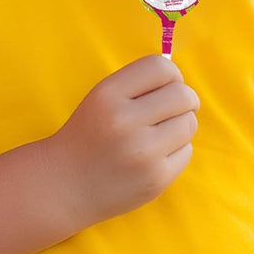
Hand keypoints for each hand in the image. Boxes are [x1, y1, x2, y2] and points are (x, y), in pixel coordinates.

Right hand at [48, 55, 199, 226]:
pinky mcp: (155, 180)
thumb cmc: (89, 135)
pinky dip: (177, 150)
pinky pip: (186, 151)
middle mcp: (124, 121)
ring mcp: (142, 153)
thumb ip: (138, 84)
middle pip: (182, 95)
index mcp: (108, 95)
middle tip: (173, 109)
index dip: (172, 74)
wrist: (65, 186)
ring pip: (188, 123)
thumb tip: (180, 81)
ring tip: (162, 133)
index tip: (168, 86)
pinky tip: (156, 155)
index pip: (160, 67)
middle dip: (185, 100)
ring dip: (182, 124)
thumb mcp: (102, 98)